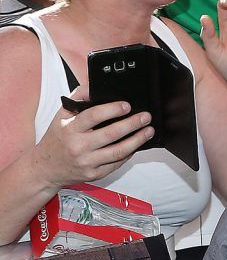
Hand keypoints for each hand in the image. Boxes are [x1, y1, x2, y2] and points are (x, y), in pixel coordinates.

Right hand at [37, 90, 154, 189]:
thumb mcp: (61, 116)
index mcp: (70, 129)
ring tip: (148, 131)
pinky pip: (116, 163)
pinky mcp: (93, 174)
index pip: (93, 116)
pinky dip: (129, 154)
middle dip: (133, 124)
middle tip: (145, 117)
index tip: (127, 105)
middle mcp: (77, 146)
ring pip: (118, 151)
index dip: (113, 109)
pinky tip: (136, 145)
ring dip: (137, 140)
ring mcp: (86, 162)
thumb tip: (95, 85)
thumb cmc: (56, 140)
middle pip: (111, 134)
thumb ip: (78, 98)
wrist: (44, 169)